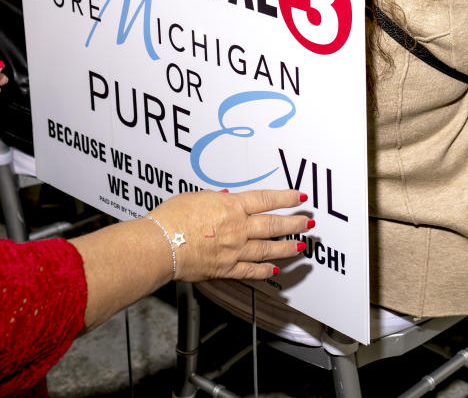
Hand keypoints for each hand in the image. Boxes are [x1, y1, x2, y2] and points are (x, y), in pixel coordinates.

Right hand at [149, 189, 313, 281]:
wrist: (160, 244)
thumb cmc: (172, 219)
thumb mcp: (197, 197)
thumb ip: (217, 199)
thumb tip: (227, 196)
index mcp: (232, 206)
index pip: (267, 200)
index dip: (286, 198)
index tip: (300, 198)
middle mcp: (238, 228)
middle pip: (273, 225)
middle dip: (294, 224)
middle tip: (307, 223)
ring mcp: (234, 250)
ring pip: (268, 249)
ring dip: (286, 248)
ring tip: (300, 246)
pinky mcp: (225, 269)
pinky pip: (250, 271)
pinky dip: (264, 271)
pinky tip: (274, 270)